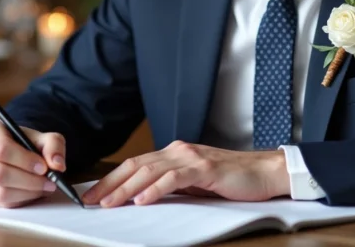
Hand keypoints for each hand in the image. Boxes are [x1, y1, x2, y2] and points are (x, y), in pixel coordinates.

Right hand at [0, 119, 65, 207]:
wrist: (2, 149)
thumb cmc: (21, 142)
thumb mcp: (40, 136)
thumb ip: (53, 145)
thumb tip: (57, 165)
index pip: (2, 149)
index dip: (25, 161)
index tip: (43, 167)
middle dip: (29, 181)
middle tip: (49, 183)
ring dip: (26, 194)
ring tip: (43, 188)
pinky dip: (17, 200)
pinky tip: (29, 193)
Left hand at [81, 140, 289, 207]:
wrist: (265, 172)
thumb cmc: (232, 180)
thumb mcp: (195, 183)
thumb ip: (172, 184)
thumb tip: (143, 197)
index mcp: (175, 153)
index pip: (136, 164)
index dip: (111, 179)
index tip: (92, 195)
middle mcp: (179, 150)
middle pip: (136, 165)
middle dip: (110, 184)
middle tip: (90, 201)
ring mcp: (191, 157)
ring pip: (150, 171)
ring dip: (126, 188)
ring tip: (108, 203)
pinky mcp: (204, 168)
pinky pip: (173, 178)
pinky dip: (155, 189)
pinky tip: (141, 199)